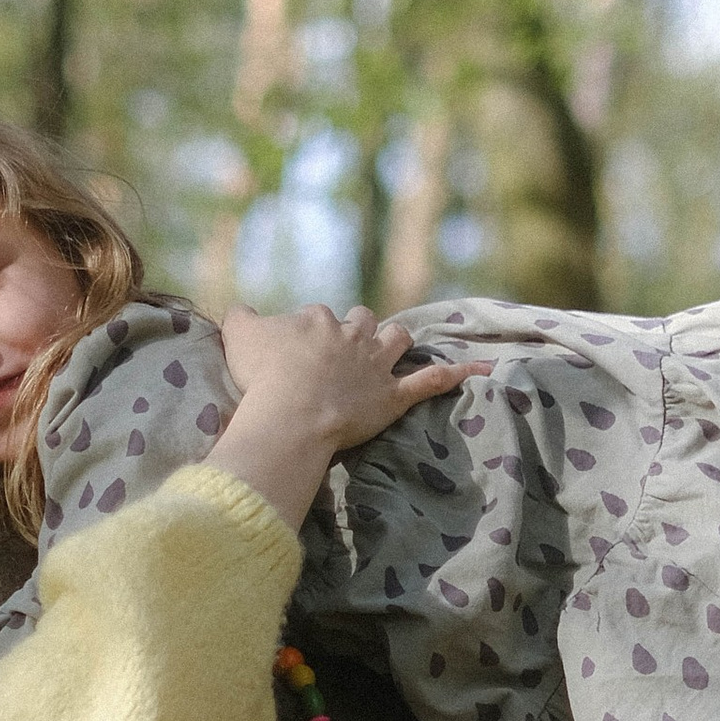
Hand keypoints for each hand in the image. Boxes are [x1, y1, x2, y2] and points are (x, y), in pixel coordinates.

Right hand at [209, 305, 479, 528]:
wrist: (290, 412)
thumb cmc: (261, 376)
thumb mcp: (239, 335)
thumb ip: (240, 317)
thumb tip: (240, 308)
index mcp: (318, 320)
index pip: (318, 316)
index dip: (311, 331)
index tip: (299, 349)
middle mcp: (351, 336)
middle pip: (361, 321)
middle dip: (357, 329)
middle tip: (346, 346)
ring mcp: (375, 366)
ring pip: (395, 340)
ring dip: (394, 341)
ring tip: (392, 346)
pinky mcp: (392, 397)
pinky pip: (430, 381)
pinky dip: (456, 374)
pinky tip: (480, 370)